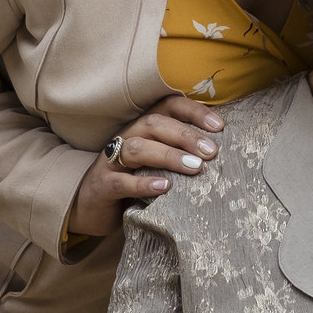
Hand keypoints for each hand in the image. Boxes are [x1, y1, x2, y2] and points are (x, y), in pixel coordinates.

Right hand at [67, 96, 223, 237]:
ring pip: (138, 148)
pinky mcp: (102, 185)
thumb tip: (221, 150)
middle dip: (186, 135)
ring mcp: (111, 160)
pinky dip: (143, 183)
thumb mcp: (157, 161)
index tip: (219, 126)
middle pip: (154, 124)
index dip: (194, 112)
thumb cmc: (134, 179)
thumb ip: (181, 151)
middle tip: (212, 152)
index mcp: (143, 127)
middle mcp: (127, 136)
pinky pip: (121, 181)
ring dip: (169, 156)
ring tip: (195, 167)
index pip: (168, 106)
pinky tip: (164, 187)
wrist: (91, 205)